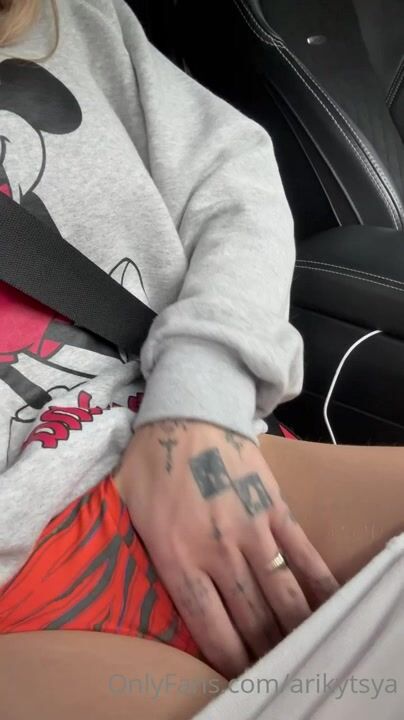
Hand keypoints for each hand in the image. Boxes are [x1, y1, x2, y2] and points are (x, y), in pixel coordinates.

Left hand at [115, 420, 338, 677]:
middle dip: (263, 650)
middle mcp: (218, 551)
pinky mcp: (276, 508)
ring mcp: (252, 529)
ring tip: (300, 647)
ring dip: (293, 627)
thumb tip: (101, 561)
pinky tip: (327, 605)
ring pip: (280, 594)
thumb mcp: (121, 500)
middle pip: (249, 617)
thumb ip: (117, 538)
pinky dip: (317, 583)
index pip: (208, 624)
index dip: (229, 657)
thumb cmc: (151, 456)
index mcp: (177, 554)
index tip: (241, 673)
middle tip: (271, 664)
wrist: (192, 409)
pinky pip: (301, 553)